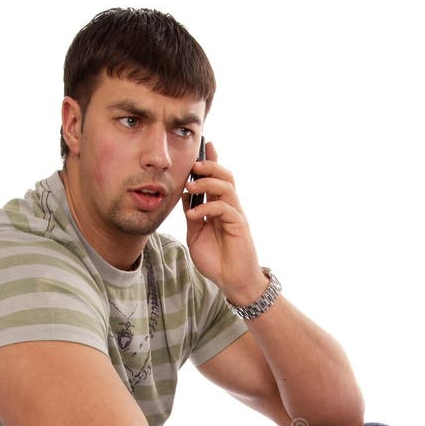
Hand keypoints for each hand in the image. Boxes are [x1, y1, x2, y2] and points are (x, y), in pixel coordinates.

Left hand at [183, 142, 267, 301]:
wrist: (231, 281)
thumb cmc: (216, 260)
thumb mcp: (195, 235)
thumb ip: (192, 215)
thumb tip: (185, 195)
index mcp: (219, 207)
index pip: (216, 178)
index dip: (212, 160)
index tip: (205, 144)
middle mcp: (229, 207)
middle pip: (225, 176)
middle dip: (209, 166)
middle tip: (193, 165)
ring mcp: (235, 216)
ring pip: (227, 187)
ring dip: (208, 183)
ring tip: (191, 188)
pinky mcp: (239, 226)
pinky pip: (225, 208)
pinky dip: (208, 207)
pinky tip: (195, 215)